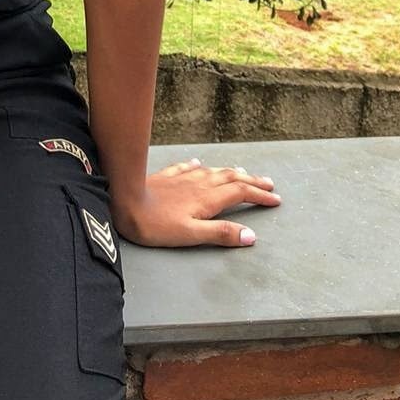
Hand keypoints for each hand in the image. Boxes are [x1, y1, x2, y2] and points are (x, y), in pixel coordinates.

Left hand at [112, 158, 280, 247]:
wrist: (124, 203)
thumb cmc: (156, 225)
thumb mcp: (191, 235)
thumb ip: (220, 234)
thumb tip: (250, 235)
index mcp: (207, 199)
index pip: (240, 193)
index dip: (259, 196)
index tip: (275, 199)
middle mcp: (198, 184)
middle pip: (231, 179)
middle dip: (251, 181)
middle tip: (268, 183)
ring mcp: (182, 178)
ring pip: (212, 171)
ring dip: (230, 172)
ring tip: (242, 171)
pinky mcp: (166, 177)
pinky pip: (186, 168)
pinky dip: (198, 166)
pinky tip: (197, 164)